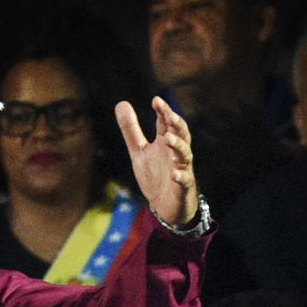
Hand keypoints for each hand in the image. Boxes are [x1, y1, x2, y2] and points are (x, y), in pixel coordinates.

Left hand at [114, 97, 199, 226]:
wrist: (165, 205)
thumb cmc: (155, 175)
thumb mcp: (138, 151)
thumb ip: (131, 130)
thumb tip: (121, 103)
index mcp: (165, 144)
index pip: (166, 124)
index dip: (163, 112)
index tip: (156, 100)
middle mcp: (175, 154)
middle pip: (181, 135)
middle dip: (176, 124)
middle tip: (168, 115)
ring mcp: (182, 169)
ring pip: (185, 155)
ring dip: (178, 146)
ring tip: (167, 138)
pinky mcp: (184, 187)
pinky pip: (185, 181)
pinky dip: (180, 176)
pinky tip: (174, 174)